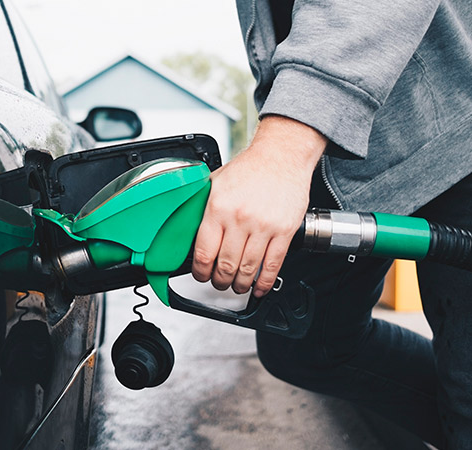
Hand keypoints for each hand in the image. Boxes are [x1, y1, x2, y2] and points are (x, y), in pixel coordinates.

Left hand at [191, 115, 327, 296]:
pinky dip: (264, 282)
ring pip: (248, 269)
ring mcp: (263, 227)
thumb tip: (188, 228)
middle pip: (225, 266)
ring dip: (240, 284)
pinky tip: (259, 287)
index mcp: (218, 208)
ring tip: (237, 285)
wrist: (281, 156)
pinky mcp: (284, 231)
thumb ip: (202, 207)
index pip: (204, 252)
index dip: (200, 272)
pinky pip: (273, 265)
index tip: (201, 274)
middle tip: (219, 282)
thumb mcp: (215, 182)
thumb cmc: (250, 169)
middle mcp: (239, 218)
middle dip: (219, 281)